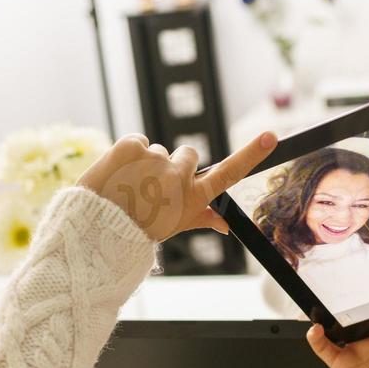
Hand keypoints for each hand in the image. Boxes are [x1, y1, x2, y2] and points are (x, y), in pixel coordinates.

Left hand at [77, 131, 276, 241]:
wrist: (98, 228)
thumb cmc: (138, 230)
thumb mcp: (173, 226)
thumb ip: (201, 217)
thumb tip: (226, 226)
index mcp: (192, 198)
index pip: (228, 174)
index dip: (251, 154)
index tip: (270, 137)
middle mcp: (178, 177)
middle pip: (189, 154)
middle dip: (176, 163)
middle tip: (154, 186)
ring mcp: (155, 159)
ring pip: (158, 150)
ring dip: (147, 163)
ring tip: (130, 187)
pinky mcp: (131, 146)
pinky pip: (136, 141)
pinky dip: (127, 154)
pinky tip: (118, 174)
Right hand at [307, 306, 368, 367]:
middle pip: (363, 319)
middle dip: (354, 306)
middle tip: (346, 290)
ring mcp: (358, 354)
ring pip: (341, 330)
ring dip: (331, 320)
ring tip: (326, 308)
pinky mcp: (342, 364)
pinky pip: (324, 347)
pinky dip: (316, 338)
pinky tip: (315, 329)